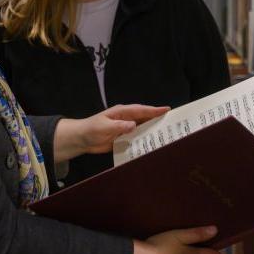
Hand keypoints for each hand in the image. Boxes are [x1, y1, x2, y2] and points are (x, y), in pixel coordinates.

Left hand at [53, 104, 168, 161]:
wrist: (81, 139)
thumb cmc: (91, 129)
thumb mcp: (104, 127)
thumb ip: (119, 126)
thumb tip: (134, 125)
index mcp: (121, 112)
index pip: (140, 110)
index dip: (153, 110)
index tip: (166, 109)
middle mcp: (125, 118)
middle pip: (144, 118)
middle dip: (157, 118)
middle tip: (172, 121)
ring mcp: (125, 128)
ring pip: (142, 127)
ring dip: (152, 129)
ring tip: (166, 133)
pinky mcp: (123, 137)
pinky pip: (136, 137)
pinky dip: (144, 139)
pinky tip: (152, 144)